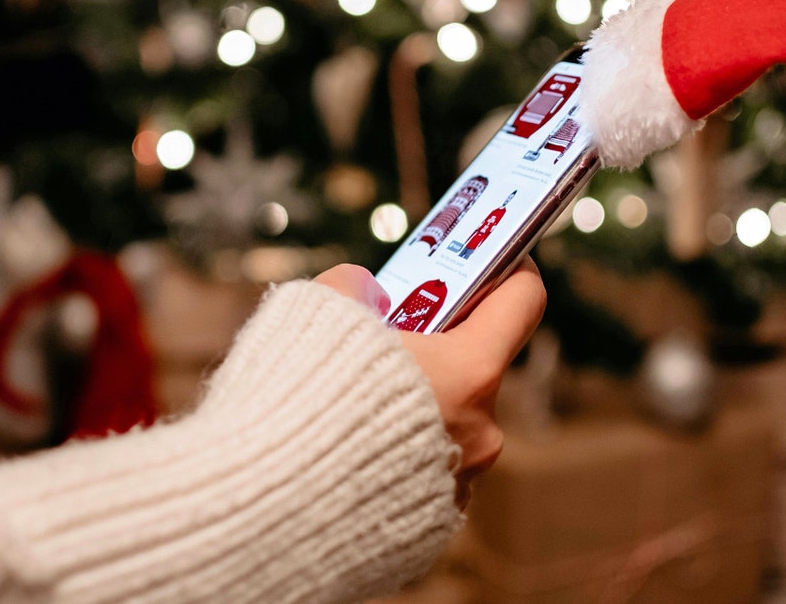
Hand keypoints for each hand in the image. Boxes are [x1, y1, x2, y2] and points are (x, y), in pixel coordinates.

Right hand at [313, 260, 546, 507]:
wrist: (264, 504)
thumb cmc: (297, 403)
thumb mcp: (318, 312)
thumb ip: (352, 287)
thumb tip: (363, 289)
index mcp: (468, 372)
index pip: (521, 303)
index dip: (508, 273)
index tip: (491, 261)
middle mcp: (479, 431)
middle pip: (476, 367)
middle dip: (438, 347)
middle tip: (391, 334)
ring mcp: (458, 481)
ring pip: (448, 422)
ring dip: (415, 405)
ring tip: (353, 402)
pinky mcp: (430, 524)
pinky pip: (424, 470)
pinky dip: (397, 453)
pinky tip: (348, 448)